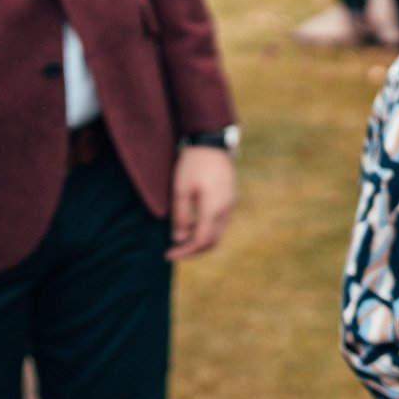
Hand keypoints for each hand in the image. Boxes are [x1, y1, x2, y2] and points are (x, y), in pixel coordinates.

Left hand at [168, 145, 235, 261]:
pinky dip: (205, 229)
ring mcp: (230, 204)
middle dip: (192, 250)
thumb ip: (180, 216)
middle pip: (212, 241)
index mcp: (214, 208)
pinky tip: (191, 224)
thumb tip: (178, 238)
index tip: (168, 255)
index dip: (185, 252)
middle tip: (173, 251)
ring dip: (199, 240)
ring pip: (217, 233)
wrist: (212, 143)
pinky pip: (219, 222)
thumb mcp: (180, 190)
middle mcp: (226, 210)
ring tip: (180, 238)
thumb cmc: (194, 164)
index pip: (201, 241)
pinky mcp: (230, 199)